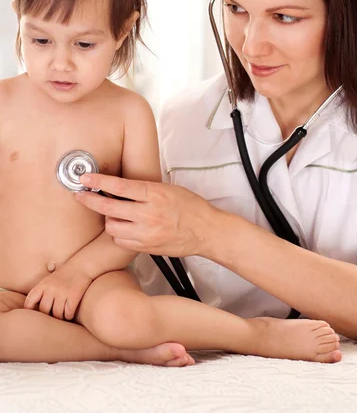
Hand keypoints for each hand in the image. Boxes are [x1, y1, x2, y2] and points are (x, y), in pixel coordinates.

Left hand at [24, 264, 92, 319]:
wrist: (82, 265)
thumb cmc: (65, 274)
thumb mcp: (50, 280)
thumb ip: (42, 292)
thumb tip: (37, 310)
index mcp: (43, 285)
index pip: (30, 301)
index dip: (30, 310)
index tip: (34, 315)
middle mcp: (51, 289)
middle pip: (44, 311)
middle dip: (49, 315)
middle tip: (53, 316)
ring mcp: (62, 293)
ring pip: (57, 314)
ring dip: (60, 317)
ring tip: (62, 315)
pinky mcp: (73, 297)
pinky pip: (68, 314)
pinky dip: (69, 316)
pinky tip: (70, 313)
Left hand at [74, 174, 214, 256]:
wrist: (206, 231)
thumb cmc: (191, 207)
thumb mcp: (169, 189)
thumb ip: (146, 190)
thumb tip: (121, 186)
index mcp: (155, 194)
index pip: (119, 186)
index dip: (99, 181)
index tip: (86, 178)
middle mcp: (148, 213)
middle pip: (109, 207)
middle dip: (90, 200)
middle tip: (81, 196)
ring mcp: (146, 232)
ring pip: (111, 227)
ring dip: (108, 219)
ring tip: (114, 214)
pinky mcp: (146, 247)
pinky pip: (121, 241)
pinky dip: (119, 234)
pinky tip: (125, 228)